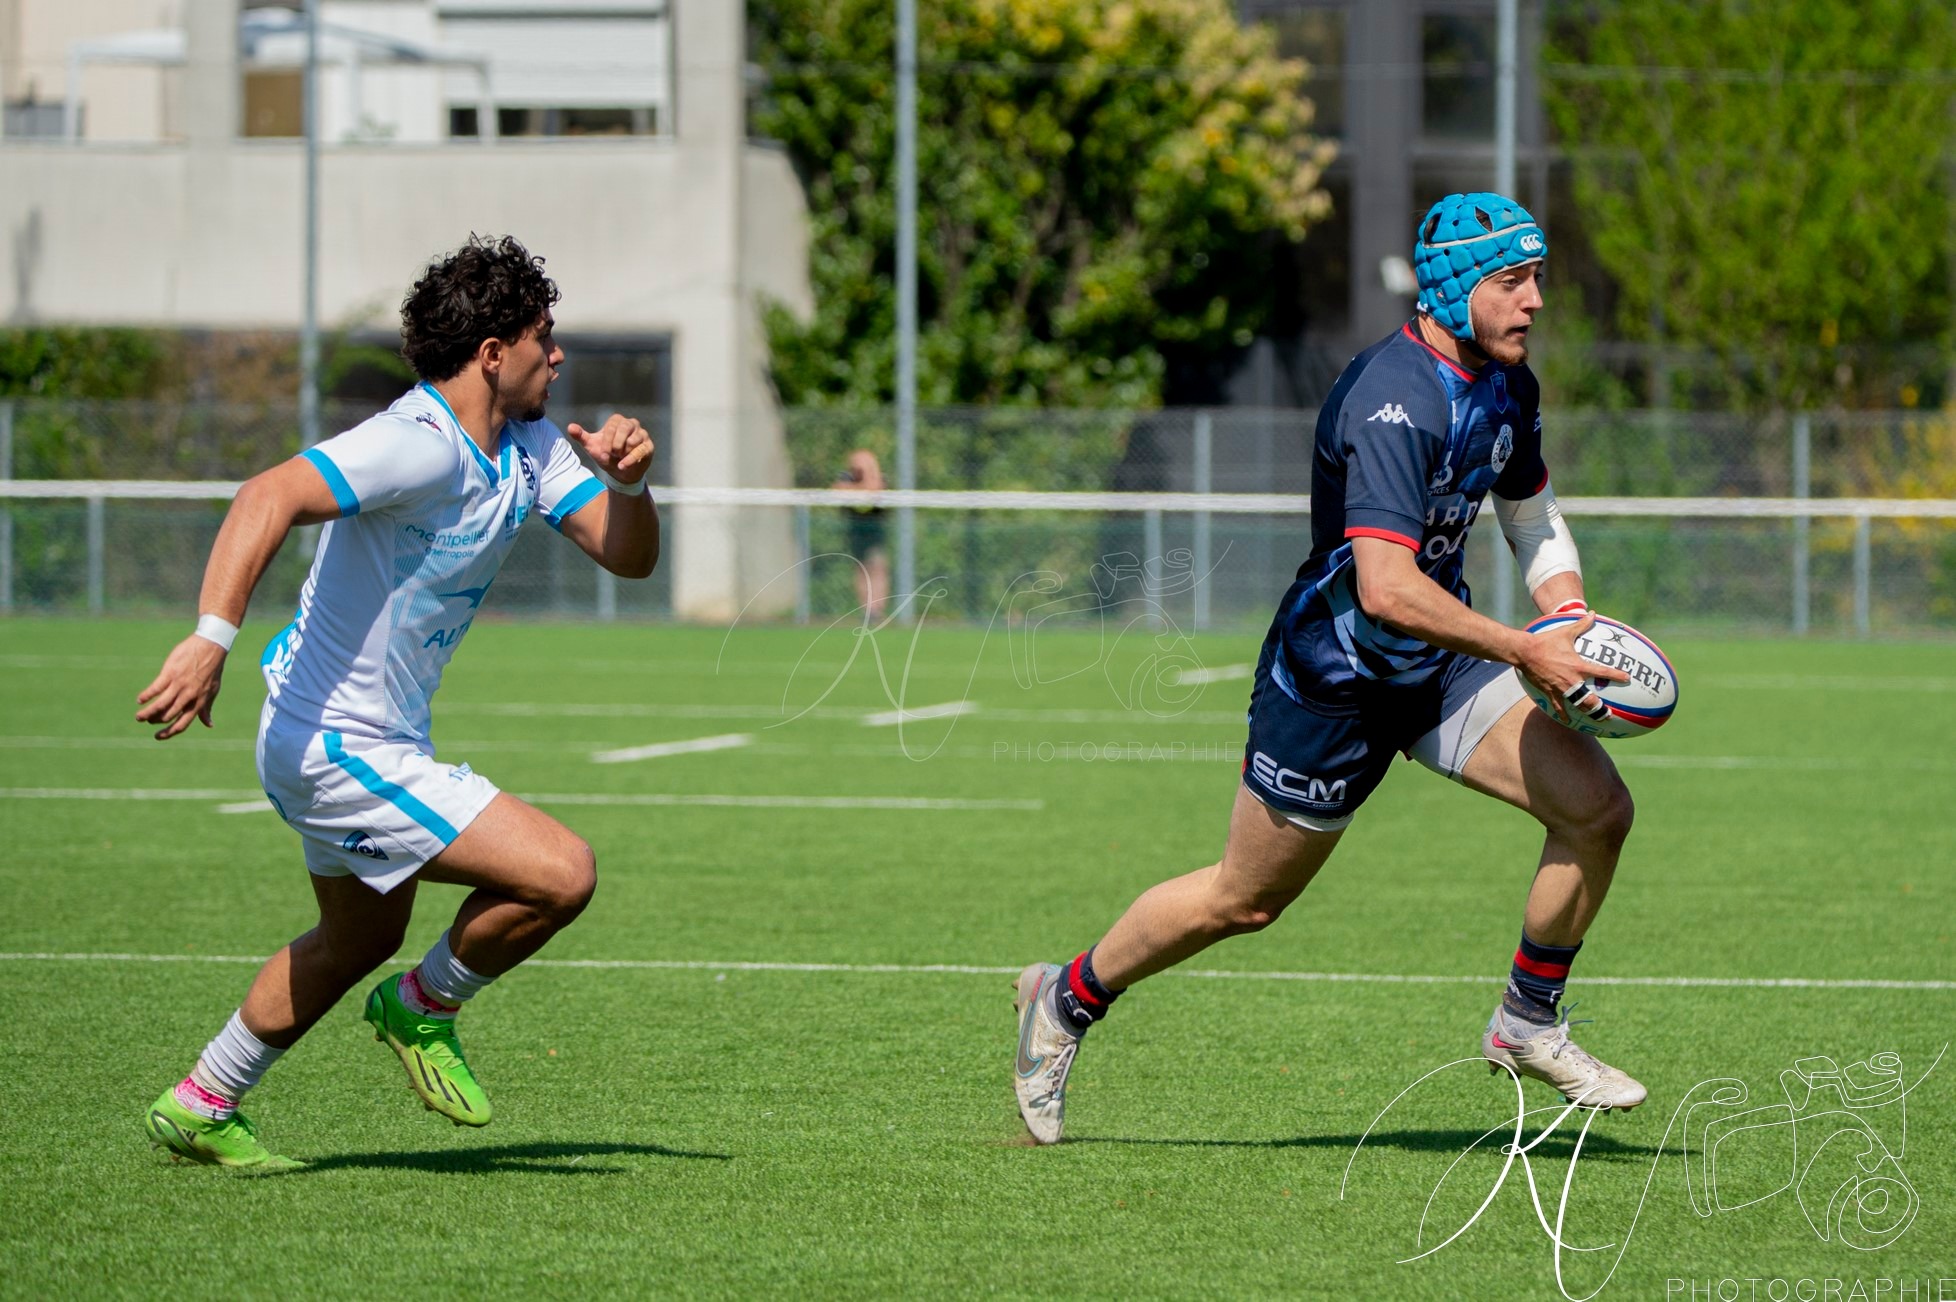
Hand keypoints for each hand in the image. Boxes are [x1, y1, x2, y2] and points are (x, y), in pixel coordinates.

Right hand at [136, 635, 227, 739]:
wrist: (211, 647)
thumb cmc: (212, 670)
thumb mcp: (212, 692)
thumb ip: (206, 709)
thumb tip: (209, 725)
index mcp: (198, 702)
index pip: (182, 724)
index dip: (169, 733)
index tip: (157, 736)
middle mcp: (188, 696)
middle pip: (168, 716)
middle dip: (155, 721)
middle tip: (146, 720)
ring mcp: (179, 685)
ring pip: (160, 705)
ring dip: (147, 713)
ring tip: (138, 717)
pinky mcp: (170, 673)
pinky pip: (155, 688)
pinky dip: (146, 695)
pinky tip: (140, 700)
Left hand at [567, 414, 653, 484]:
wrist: (619, 472)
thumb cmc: (606, 455)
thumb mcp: (591, 447)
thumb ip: (581, 436)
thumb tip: (570, 427)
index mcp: (617, 421)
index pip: (612, 425)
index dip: (607, 439)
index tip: (604, 451)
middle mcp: (632, 424)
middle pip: (625, 428)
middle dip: (616, 444)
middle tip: (612, 454)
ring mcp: (642, 434)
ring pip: (633, 440)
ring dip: (623, 452)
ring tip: (619, 458)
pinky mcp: (649, 447)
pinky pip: (641, 451)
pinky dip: (630, 460)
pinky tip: (622, 466)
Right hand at [1516, 610, 1628, 724]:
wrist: (1525, 652)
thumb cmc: (1546, 641)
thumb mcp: (1566, 632)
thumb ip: (1582, 624)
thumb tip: (1592, 613)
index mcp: (1578, 666)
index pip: (1602, 672)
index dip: (1616, 675)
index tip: (1627, 678)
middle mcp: (1572, 680)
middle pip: (1590, 699)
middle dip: (1601, 708)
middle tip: (1610, 714)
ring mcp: (1560, 689)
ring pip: (1577, 706)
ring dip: (1588, 713)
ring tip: (1597, 719)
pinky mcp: (1550, 693)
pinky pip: (1558, 707)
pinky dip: (1564, 714)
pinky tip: (1569, 721)